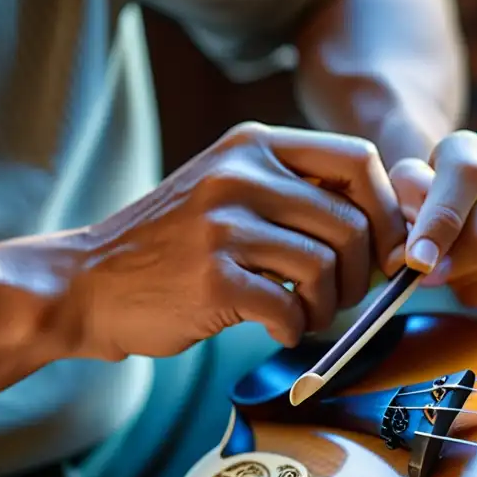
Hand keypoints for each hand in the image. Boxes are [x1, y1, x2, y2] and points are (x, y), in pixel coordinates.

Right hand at [66, 122, 405, 359]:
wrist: (87, 281)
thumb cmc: (175, 245)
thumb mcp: (231, 191)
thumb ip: (298, 194)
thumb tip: (387, 229)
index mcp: (254, 146)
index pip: (359, 160)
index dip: (388, 210)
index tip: (385, 249)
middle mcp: (241, 175)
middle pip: (352, 222)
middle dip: (364, 272)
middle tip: (343, 295)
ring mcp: (223, 225)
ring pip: (326, 268)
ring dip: (330, 306)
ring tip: (305, 314)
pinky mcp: (210, 278)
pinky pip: (290, 308)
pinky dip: (295, 329)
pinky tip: (278, 329)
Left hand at [388, 130, 476, 307]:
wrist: (466, 199)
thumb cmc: (425, 200)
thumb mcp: (402, 193)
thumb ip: (401, 214)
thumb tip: (411, 258)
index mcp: (470, 149)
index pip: (466, 177)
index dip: (440, 225)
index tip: (417, 263)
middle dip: (456, 269)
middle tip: (431, 280)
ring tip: (459, 279)